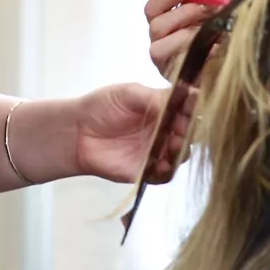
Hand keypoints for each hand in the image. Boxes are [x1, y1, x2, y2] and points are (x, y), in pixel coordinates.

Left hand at [72, 82, 192, 183]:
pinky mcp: (147, 171)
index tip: (192, 103)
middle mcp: (166, 131)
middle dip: (189, 129)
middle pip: (189, 133)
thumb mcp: (128, 93)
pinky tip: (162, 164)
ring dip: (180, 150)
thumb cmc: (102, 106)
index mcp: (165, 109)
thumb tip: (179, 99)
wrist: (76, 132)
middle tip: (180, 126)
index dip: (193, 106)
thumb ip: (154, 97)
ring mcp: (158, 152)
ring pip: (180, 155)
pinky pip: (164, 175)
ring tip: (172, 144)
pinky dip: (167, 171)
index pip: (188, 108)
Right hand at [142, 0, 211, 79]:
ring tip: (214, 31)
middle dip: (185, 13)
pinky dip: (202, 54)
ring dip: (190, 35)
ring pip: (162, 47)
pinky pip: (181, 65)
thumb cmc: (214, 41)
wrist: (222, 74)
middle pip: (157, 26)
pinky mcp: (175, 79)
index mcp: (161, 26)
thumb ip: (205, 5)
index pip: (153, 8)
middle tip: (208, 9)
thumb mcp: (209, 19)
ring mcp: (163, 63)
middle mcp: (157, 44)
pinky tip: (217, 48)